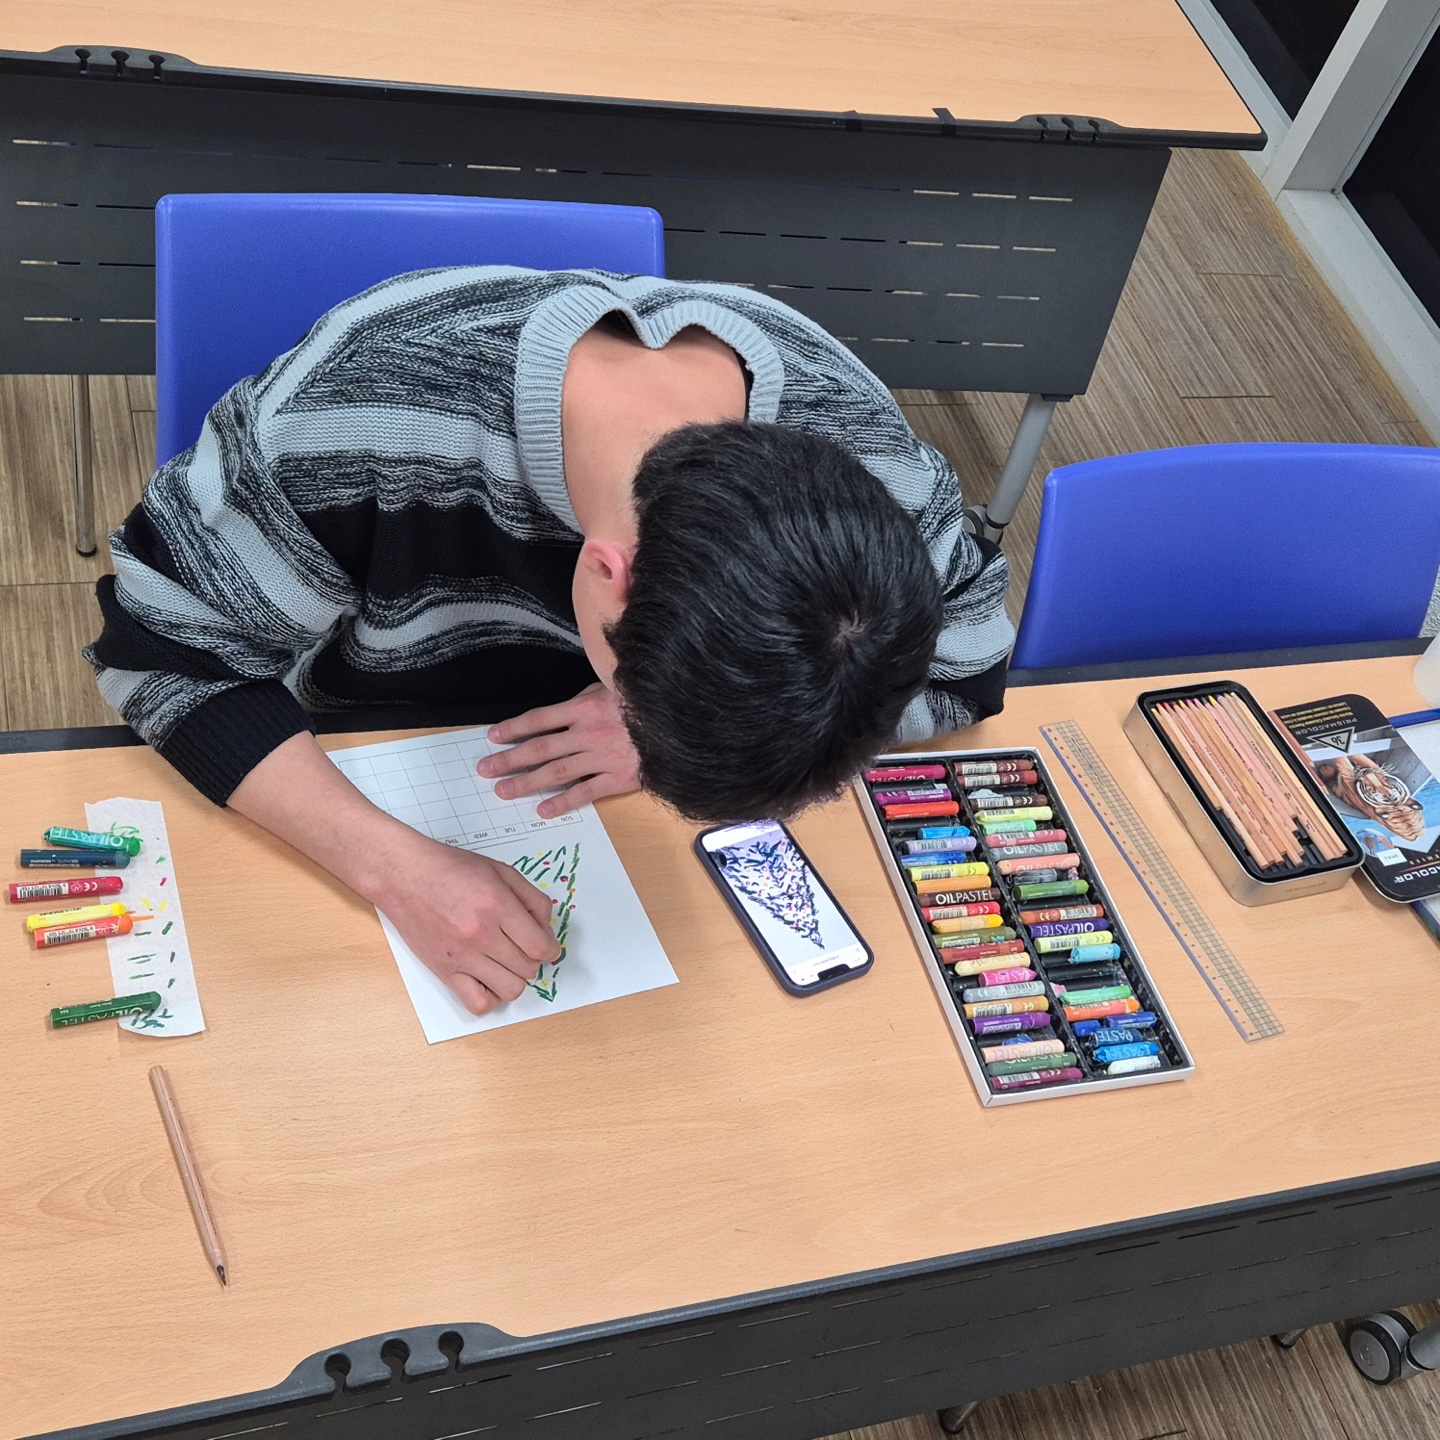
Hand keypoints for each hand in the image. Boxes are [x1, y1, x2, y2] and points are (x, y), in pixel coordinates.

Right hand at [374, 831, 561, 1014]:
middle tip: (523, 946)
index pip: (540, 947)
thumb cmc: (450, 869)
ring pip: (510, 989)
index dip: (551, 950)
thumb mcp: (501, 870)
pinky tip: (488, 977)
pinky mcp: (444, 971)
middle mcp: (480, 934)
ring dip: (515, 978)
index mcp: (497, 905)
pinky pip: (477, 1003)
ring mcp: (461, 956)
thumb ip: (532, 899)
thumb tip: (547, 930)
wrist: (403, 875)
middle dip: (533, 959)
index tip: (548, 947)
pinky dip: (490, 997)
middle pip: (528, 968)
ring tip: (506, 961)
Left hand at [478, 682, 640, 817]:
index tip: (492, 737)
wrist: (680, 725)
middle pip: (540, 748)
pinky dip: (562, 803)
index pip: (539, 719)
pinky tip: (543, 811)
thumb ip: (588, 698)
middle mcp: (588, 733)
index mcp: (585, 707)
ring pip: (556, 772)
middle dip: (510, 759)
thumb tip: (563, 710)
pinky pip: (585, 792)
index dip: (513, 728)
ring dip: (527, 782)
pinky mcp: (618, 778)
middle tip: (486, 769)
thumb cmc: (647, 702)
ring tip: (504, 791)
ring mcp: (602, 757)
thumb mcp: (615, 687)